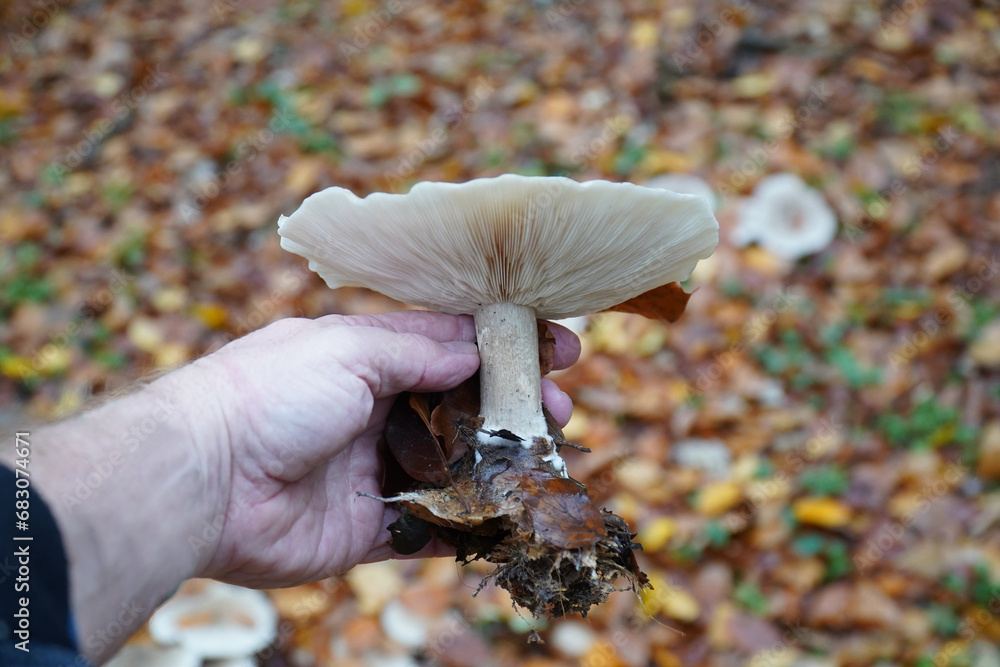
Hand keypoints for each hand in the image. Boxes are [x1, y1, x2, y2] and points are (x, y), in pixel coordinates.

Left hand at [187, 311, 580, 587]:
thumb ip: (415, 351)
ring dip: (499, 462)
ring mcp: (370, 469)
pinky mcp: (366, 526)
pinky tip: (509, 514)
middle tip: (560, 408)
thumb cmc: (268, 394)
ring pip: (451, 465)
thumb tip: (474, 349)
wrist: (202, 481)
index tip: (555, 346)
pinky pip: (426, 526)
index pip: (447, 344)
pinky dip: (465, 523)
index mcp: (364, 357)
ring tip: (546, 457)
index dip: (501, 343)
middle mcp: (372, 411)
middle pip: (459, 406)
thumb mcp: (347, 348)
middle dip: (511, 404)